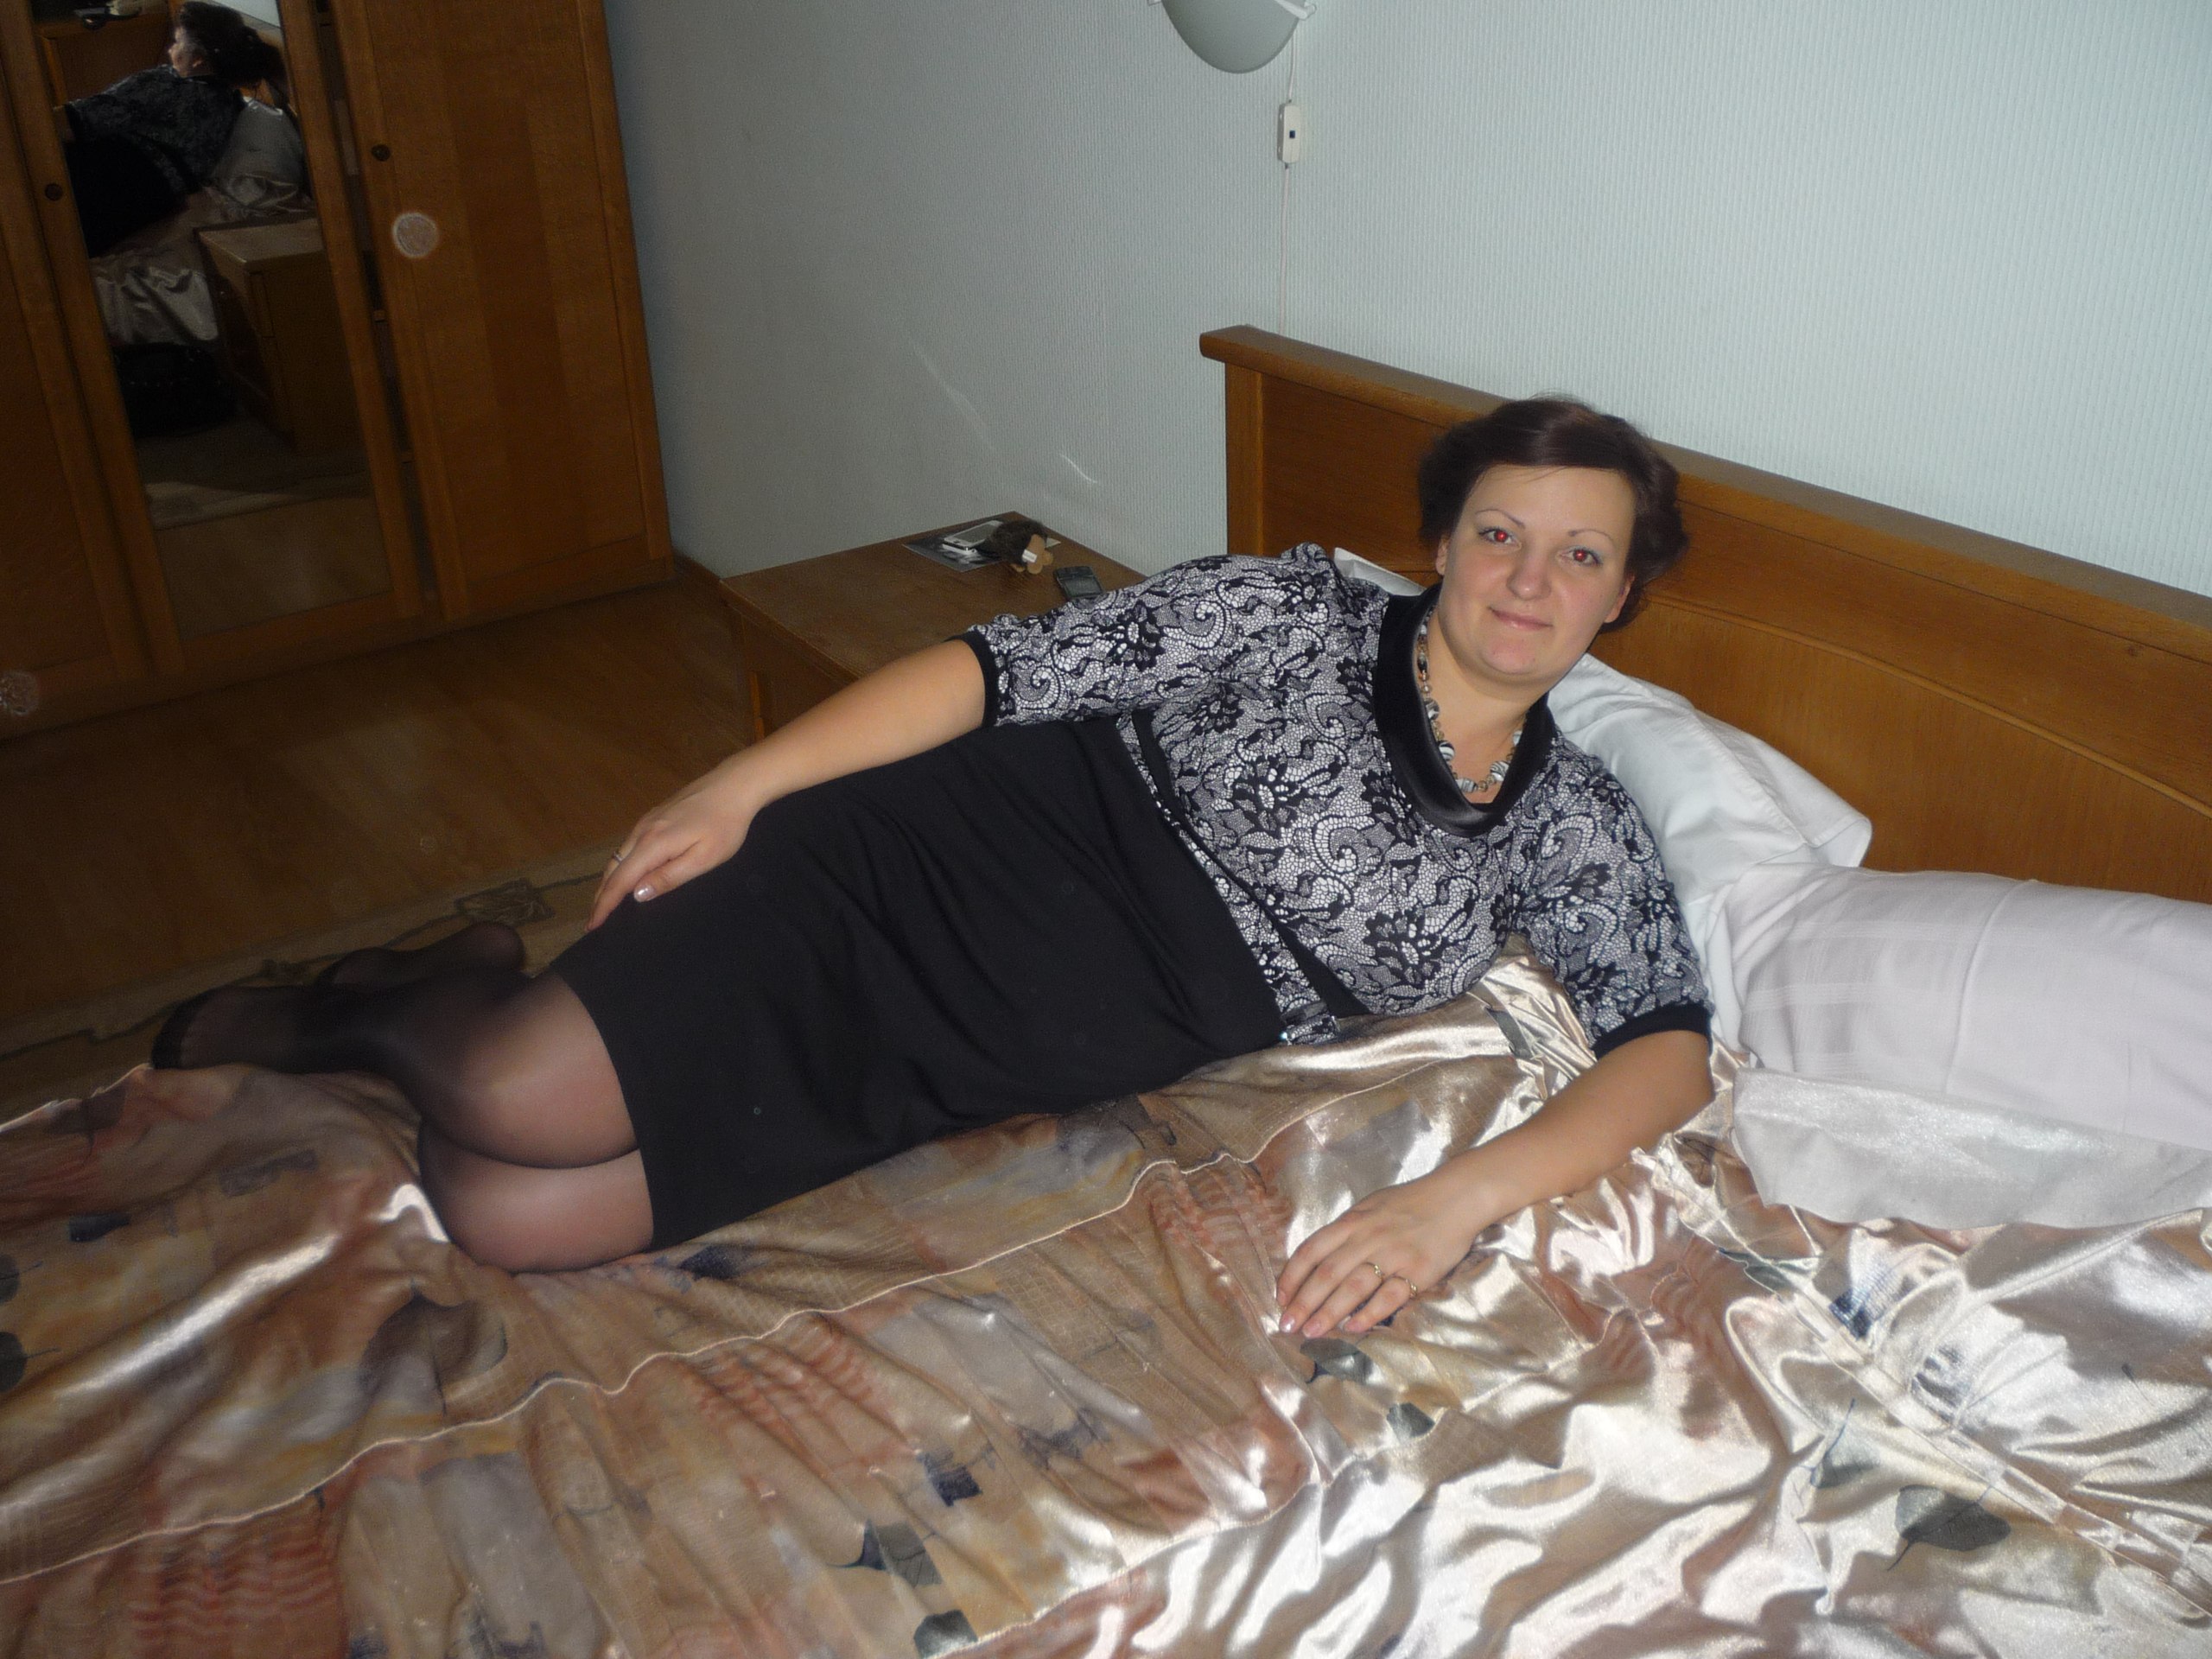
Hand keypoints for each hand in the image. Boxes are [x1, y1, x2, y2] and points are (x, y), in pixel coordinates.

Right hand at [588, 762, 761, 928]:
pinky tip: (626, 873)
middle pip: (613, 868)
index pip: (620, 881)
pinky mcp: (654, 816)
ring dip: (609, 880)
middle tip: (594, 920)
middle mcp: (642, 831)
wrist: (733, 785)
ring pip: (619, 856)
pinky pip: (628, 846)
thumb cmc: (724, 826)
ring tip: (606, 902)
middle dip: (601, 895)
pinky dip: (620, 865)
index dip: (604, 904)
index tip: (592, 925)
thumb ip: (669, 877)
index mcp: (652, 844)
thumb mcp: (703, 858)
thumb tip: (636, 894)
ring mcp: (646, 821)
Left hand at [1275, 1158, 1500, 1339]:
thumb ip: (1347, 1230)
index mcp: (1353, 1221)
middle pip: (1327, 1273)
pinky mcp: (1418, 1271)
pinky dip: (1369, 1313)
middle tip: (1287, 1325)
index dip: (1292, 1275)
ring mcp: (1393, 1255)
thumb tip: (1320, 1256)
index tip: (1280, 1298)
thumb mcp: (1371, 1206)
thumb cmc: (1410, 1202)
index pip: (1312, 1250)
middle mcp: (1368, 1238)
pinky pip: (1389, 1296)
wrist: (1456, 1197)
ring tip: (1311, 1332)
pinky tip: (1353, 1328)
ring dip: (1328, 1313)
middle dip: (1303, 1302)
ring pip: (1353, 1287)